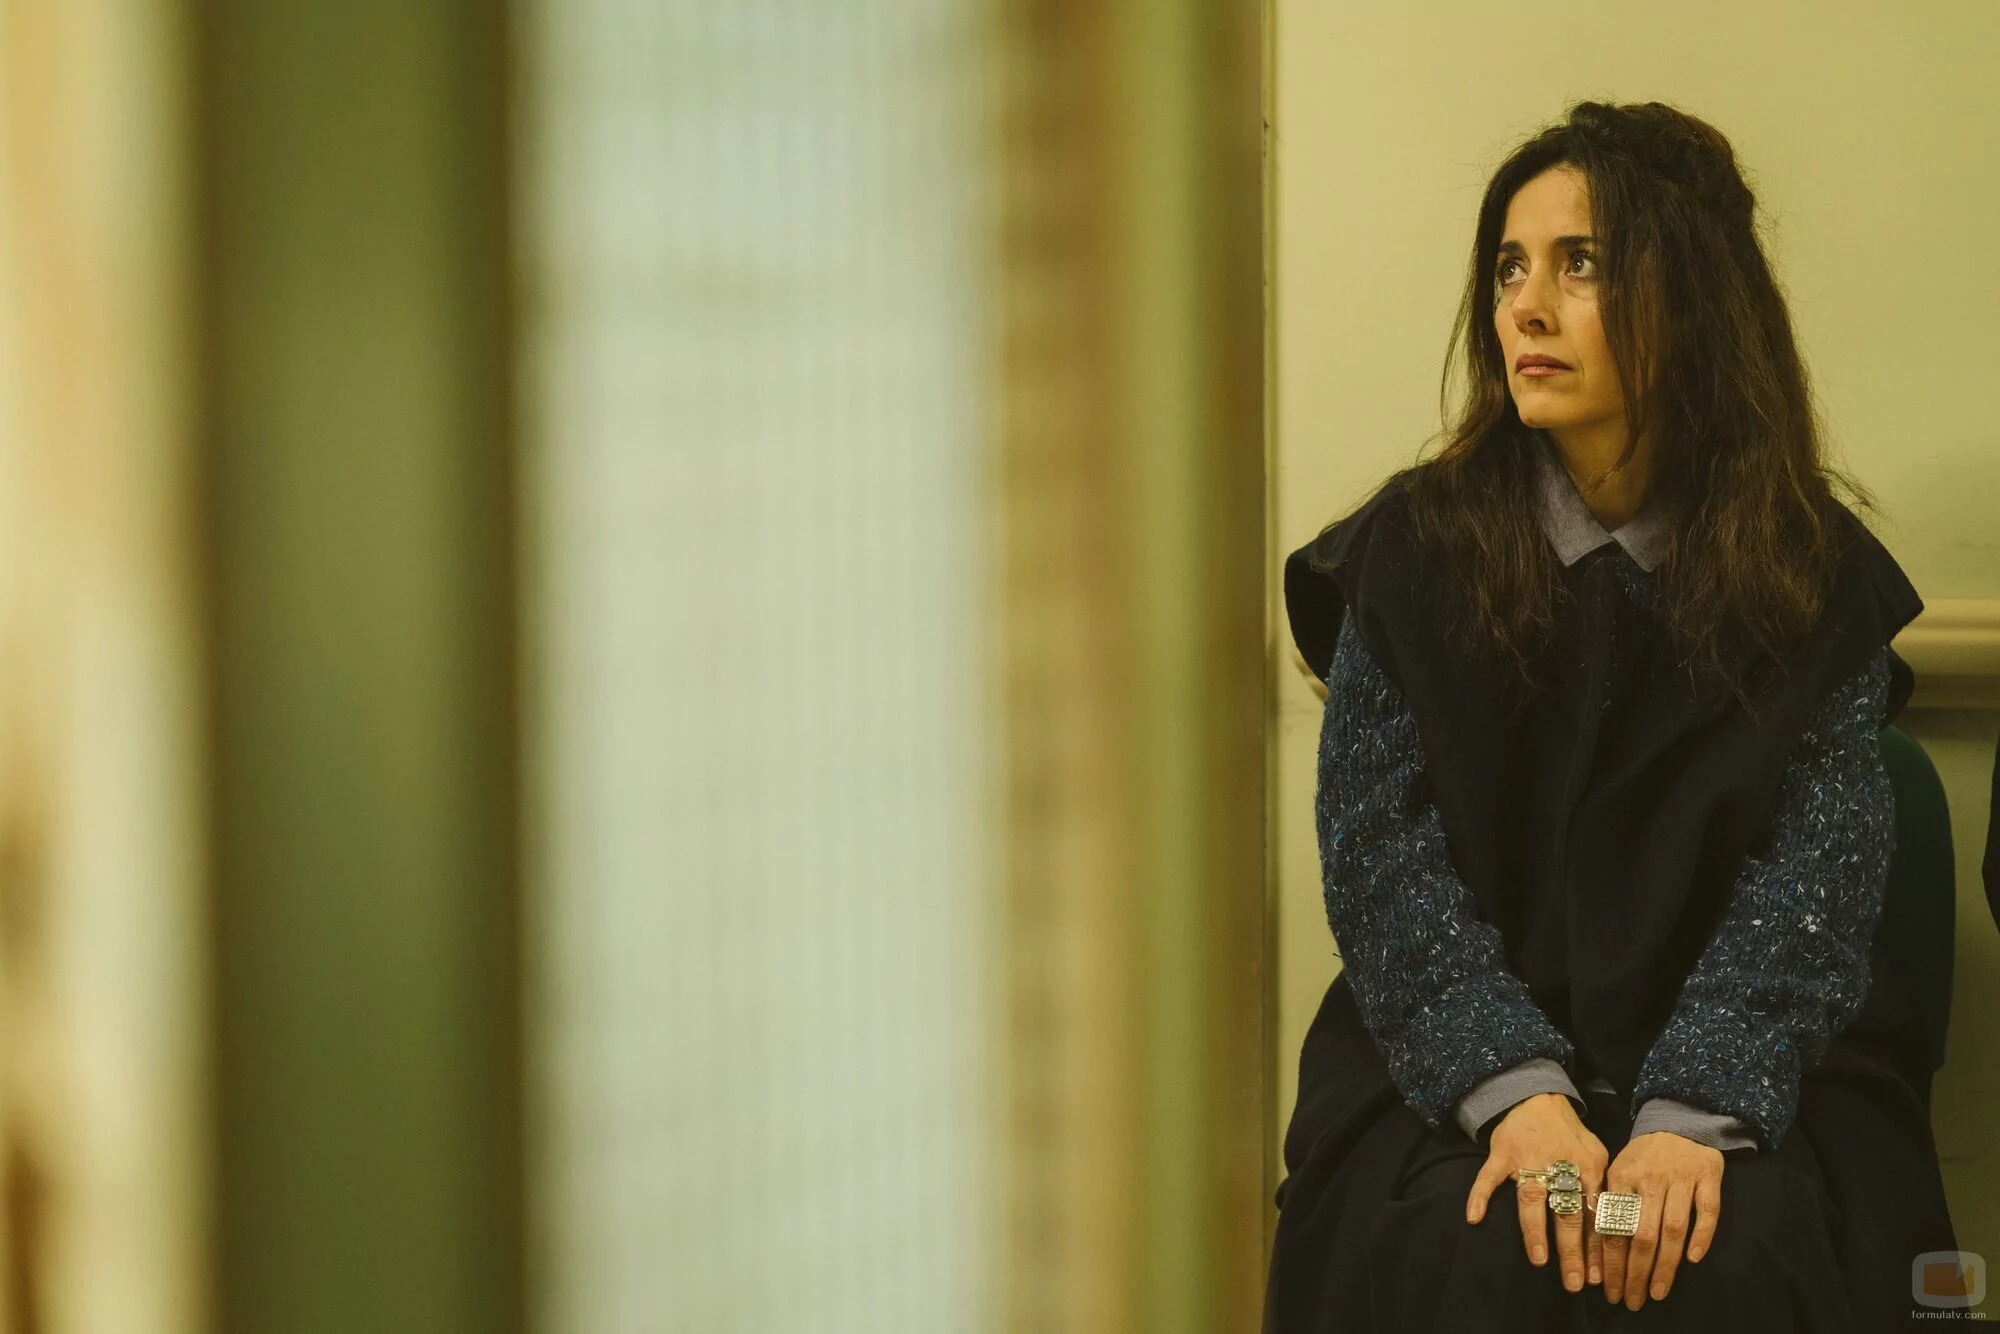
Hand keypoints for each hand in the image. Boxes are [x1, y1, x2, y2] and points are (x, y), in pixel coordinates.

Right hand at [1464, 1092, 1609, 1293]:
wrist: (1538, 1097)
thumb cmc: (1569, 1134)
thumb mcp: (1596, 1155)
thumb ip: (1601, 1188)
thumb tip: (1612, 1228)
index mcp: (1587, 1167)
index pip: (1593, 1213)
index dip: (1595, 1247)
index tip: (1595, 1276)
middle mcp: (1559, 1165)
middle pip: (1567, 1212)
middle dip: (1572, 1249)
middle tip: (1573, 1282)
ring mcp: (1528, 1159)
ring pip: (1532, 1198)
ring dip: (1535, 1229)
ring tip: (1538, 1260)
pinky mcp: (1502, 1153)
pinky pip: (1488, 1176)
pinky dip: (1480, 1194)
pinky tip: (1474, 1216)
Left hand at [1599, 1130, 1723, 1309]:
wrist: (1678, 1119)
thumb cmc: (1643, 1155)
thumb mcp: (1618, 1170)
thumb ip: (1610, 1204)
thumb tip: (1598, 1251)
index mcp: (1622, 1177)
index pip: (1614, 1226)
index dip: (1611, 1262)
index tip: (1610, 1289)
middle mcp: (1651, 1179)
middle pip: (1642, 1233)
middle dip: (1636, 1272)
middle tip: (1633, 1300)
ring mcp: (1681, 1178)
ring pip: (1673, 1228)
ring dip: (1666, 1264)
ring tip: (1658, 1291)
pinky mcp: (1709, 1177)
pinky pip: (1707, 1211)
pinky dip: (1701, 1236)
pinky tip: (1693, 1259)